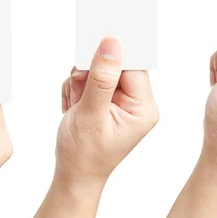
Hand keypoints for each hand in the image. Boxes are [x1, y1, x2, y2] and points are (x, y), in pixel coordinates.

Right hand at [58, 36, 158, 185]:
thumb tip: (113, 41)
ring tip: (75, 106)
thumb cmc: (84, 153)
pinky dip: (75, 89)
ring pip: (97, 70)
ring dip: (79, 83)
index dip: (110, 56)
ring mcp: (120, 100)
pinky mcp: (106, 100)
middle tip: (79, 95)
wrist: (73, 175)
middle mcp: (136, 102)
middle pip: (114, 64)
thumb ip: (102, 77)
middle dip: (89, 75)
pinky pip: (88, 79)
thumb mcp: (92, 113)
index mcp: (143, 107)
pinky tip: (73, 108)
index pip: (132, 66)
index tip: (89, 51)